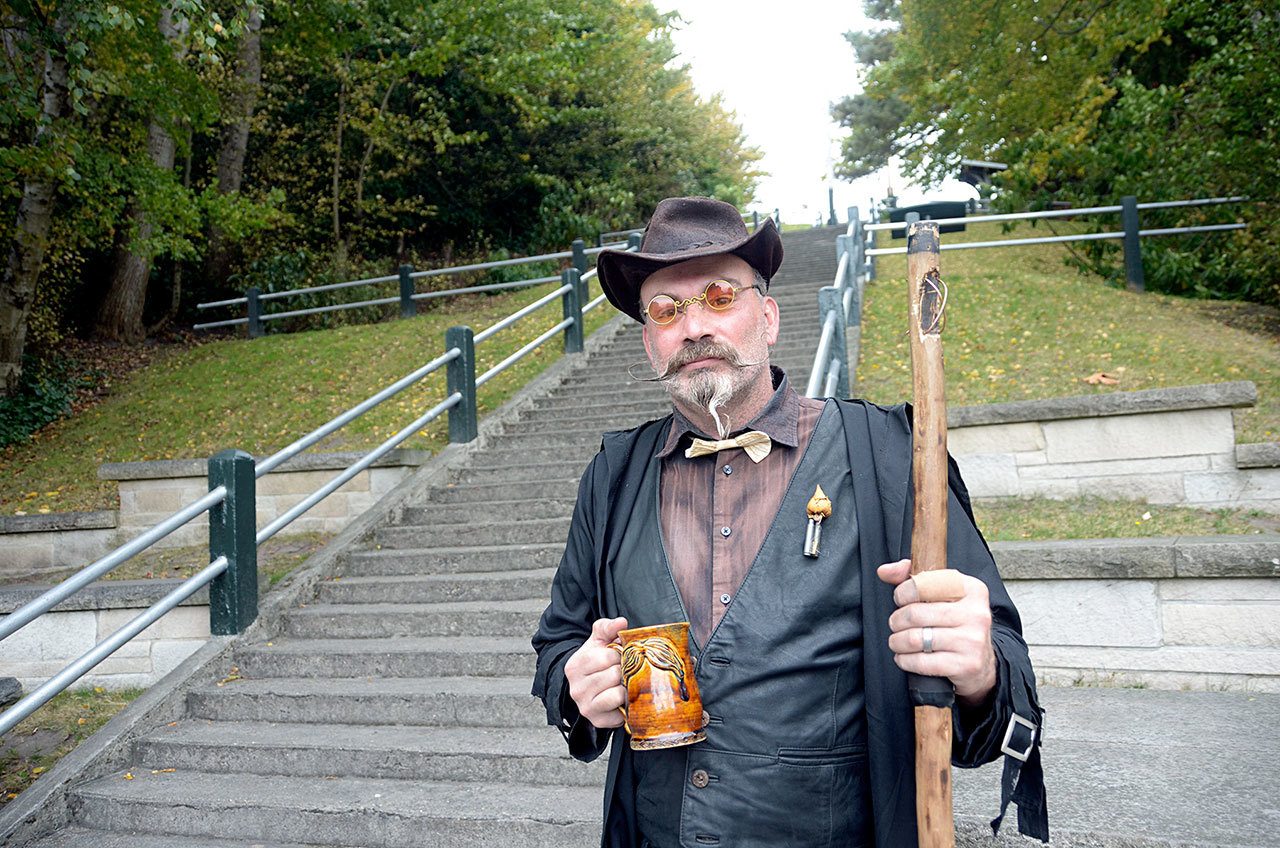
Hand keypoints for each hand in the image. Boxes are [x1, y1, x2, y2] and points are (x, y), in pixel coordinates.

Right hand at [564, 617, 628, 728]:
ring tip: (622, 683)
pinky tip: (621, 698)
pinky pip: (620, 712)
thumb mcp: (599, 641)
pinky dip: (625, 704)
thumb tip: (621, 622)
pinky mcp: (597, 720)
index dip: (619, 654)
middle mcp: (576, 688)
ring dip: (625, 687)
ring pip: (617, 693)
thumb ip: (608, 628)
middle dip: (624, 671)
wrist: (590, 688)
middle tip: (623, 670)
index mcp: (575, 666)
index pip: (607, 656)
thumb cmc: (596, 662)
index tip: (619, 656)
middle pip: (614, 675)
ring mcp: (585, 706)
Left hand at [877, 559, 996, 704]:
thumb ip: (913, 576)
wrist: (983, 661)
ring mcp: (972, 641)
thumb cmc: (957, 622)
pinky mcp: (966, 665)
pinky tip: (905, 656)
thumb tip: (885, 571)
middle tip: (896, 624)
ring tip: (898, 641)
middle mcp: (976, 613)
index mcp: (971, 589)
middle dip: (896, 620)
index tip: (900, 600)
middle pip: (915, 613)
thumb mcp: (942, 593)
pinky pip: (921, 662)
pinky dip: (904, 660)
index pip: (924, 584)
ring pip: (915, 639)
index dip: (903, 592)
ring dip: (897, 641)